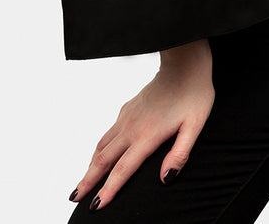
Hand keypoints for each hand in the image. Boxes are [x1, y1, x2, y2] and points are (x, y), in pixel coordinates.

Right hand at [69, 38, 214, 211]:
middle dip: (88, 181)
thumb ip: (180, 153)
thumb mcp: (195, 126)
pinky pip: (108, 132)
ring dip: (90, 165)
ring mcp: (127, 116)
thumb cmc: (194, 94)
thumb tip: (165, 179)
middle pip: (104, 159)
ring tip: (82, 182)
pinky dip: (99, 148)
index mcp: (147, 135)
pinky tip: (100, 154)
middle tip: (74, 198)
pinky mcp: (128, 107)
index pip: (123, 169)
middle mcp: (131, 126)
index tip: (96, 206)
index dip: (109, 190)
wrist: (185, 62)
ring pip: (102, 145)